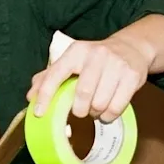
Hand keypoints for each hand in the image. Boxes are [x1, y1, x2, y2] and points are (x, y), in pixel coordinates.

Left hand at [27, 35, 152, 122]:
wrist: (131, 48)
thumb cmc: (95, 59)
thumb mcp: (71, 61)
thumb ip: (48, 77)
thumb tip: (31, 96)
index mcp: (76, 51)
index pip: (56, 74)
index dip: (46, 95)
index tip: (39, 113)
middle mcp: (95, 55)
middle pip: (82, 94)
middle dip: (79, 110)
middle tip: (80, 110)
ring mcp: (116, 65)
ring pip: (100, 103)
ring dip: (95, 113)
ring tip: (95, 108)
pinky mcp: (132, 76)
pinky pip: (117, 107)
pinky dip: (109, 116)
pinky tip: (107, 111)